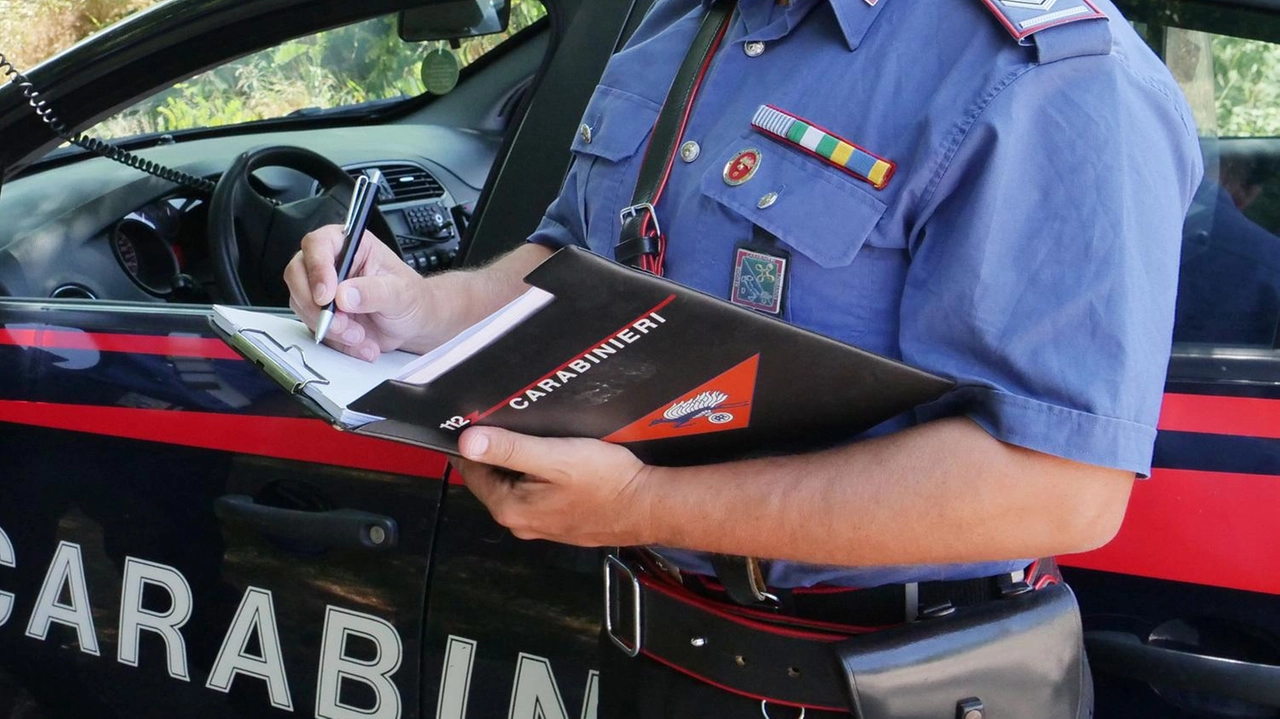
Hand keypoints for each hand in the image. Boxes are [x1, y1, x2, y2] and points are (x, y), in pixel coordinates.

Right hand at [284, 225, 431, 360]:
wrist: (413, 323)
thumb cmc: (410, 298)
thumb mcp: (401, 293)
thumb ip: (375, 291)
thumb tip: (345, 295)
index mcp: (350, 244)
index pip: (318, 245)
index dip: (317, 268)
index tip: (327, 296)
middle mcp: (330, 263)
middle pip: (297, 274)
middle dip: (316, 306)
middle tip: (341, 324)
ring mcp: (321, 289)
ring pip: (302, 304)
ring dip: (329, 327)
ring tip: (361, 335)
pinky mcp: (320, 313)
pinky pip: (314, 327)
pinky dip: (336, 341)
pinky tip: (361, 342)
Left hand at [454, 427, 655, 546]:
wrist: (648, 506)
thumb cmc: (605, 481)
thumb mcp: (555, 456)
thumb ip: (510, 448)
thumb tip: (467, 441)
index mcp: (509, 508)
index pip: (472, 471)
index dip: (473, 443)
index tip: (481, 419)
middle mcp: (519, 523)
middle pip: (492, 480)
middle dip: (497, 453)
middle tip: (513, 423)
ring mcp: (540, 527)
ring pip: (515, 487)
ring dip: (519, 465)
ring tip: (537, 439)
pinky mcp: (560, 524)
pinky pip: (536, 496)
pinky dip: (539, 478)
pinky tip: (558, 462)